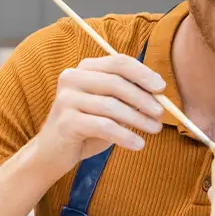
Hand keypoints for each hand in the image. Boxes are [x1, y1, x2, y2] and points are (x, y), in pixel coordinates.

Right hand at [30, 54, 166, 173]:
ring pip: (111, 106)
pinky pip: (103, 126)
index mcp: (84, 69)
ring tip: (155, 130)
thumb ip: (127, 97)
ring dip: (138, 119)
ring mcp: (66, 100)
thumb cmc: (86, 128)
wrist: (53, 152)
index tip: (161, 88)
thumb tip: (159, 96)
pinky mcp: (66, 122)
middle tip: (160, 114)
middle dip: (143, 98)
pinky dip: (124, 136)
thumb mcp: (107, 107)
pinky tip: (138, 144)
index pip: (118, 62)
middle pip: (116, 82)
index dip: (143, 73)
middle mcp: (72, 79)